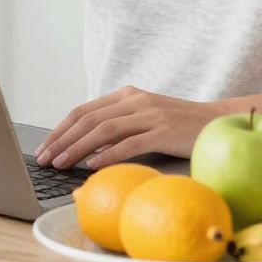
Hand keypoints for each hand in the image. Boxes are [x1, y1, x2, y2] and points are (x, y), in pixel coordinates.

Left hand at [35, 87, 215, 169]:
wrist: (217, 121)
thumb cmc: (179, 125)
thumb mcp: (145, 118)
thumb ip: (120, 125)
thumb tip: (86, 146)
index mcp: (127, 95)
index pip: (84, 110)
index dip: (60, 129)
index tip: (44, 147)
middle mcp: (135, 101)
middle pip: (88, 119)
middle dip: (62, 140)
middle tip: (45, 158)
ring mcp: (150, 115)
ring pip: (103, 130)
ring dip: (77, 148)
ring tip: (61, 163)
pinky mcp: (164, 131)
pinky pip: (130, 144)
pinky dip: (108, 154)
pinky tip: (92, 165)